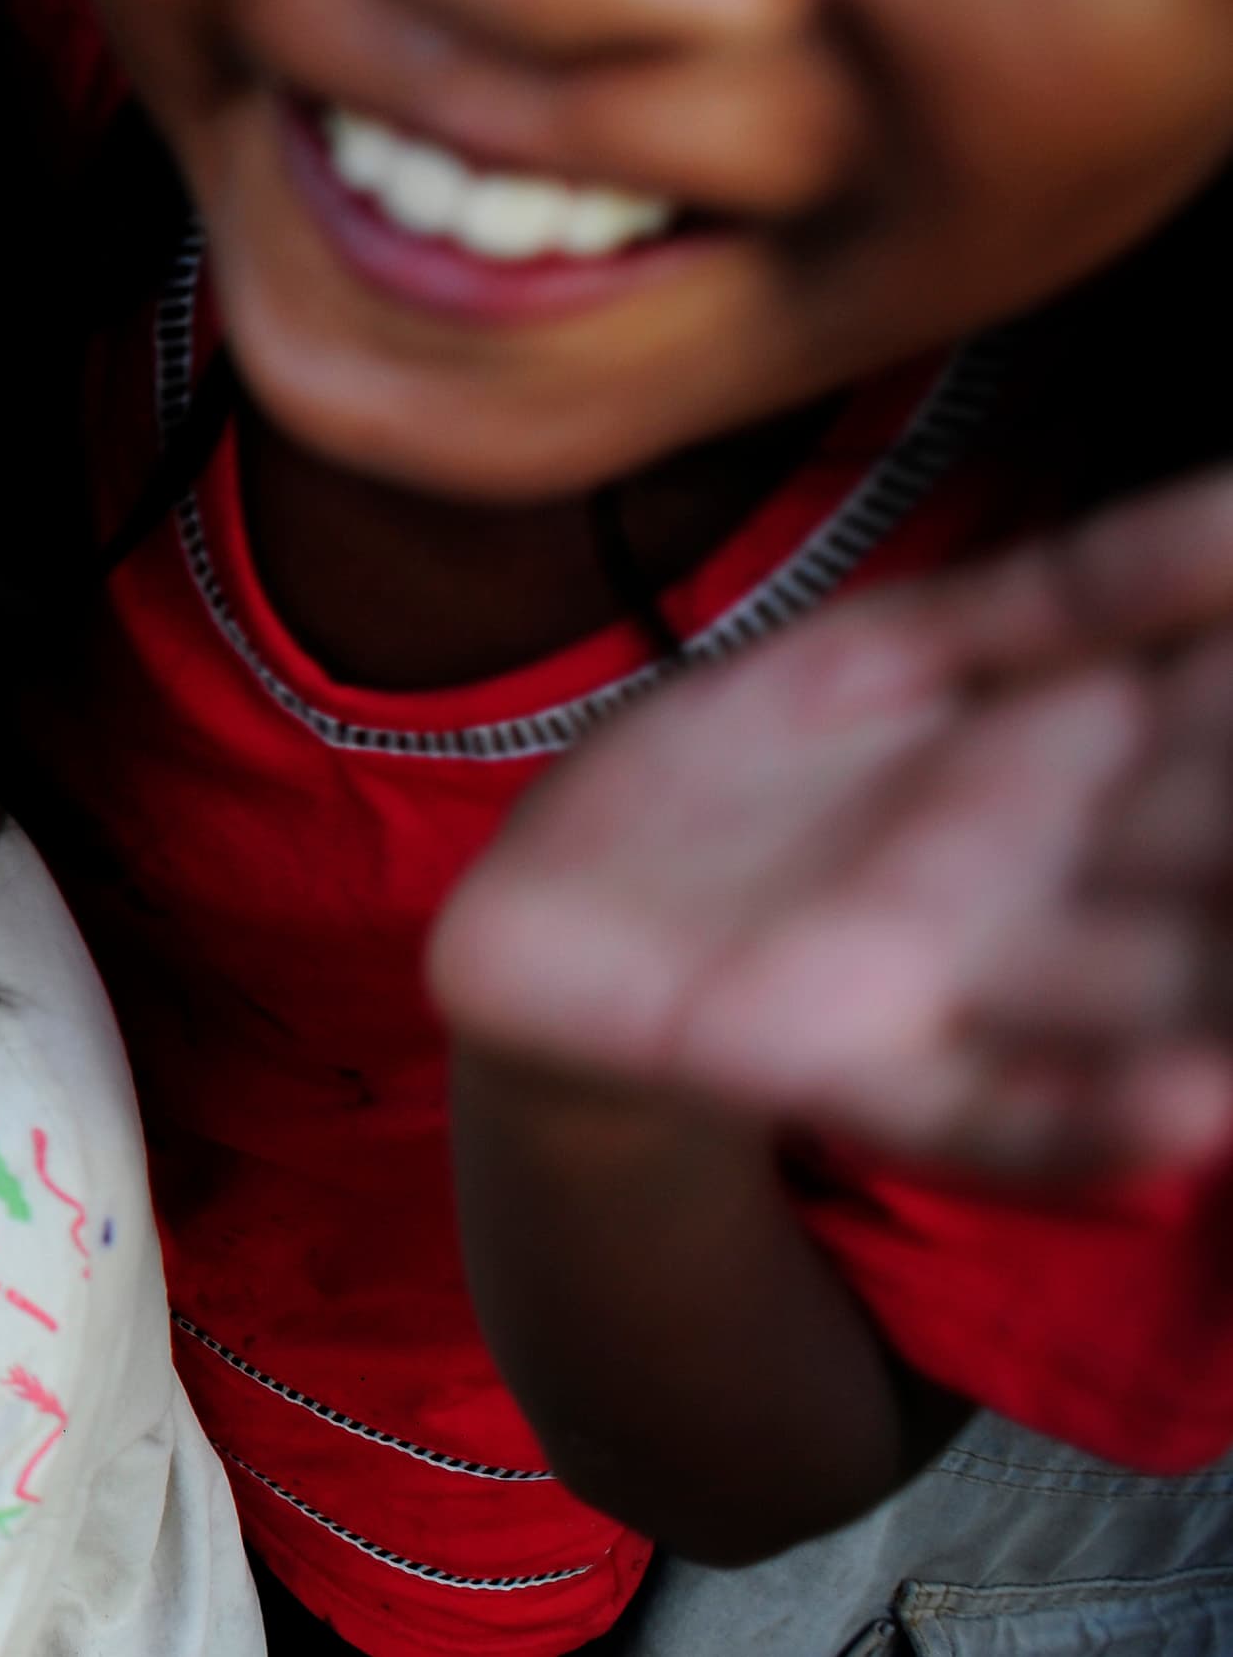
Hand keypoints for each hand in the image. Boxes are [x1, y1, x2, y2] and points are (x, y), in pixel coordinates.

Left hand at [429, 465, 1232, 1179]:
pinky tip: (1181, 1132)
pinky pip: (985, 1110)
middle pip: (1231, 873)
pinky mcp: (841, 1063)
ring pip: (1154, 1013)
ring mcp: (962, 987)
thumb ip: (1088, 588)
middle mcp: (1065, 892)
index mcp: (1093, 770)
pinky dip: (1082, 1126)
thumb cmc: (759, 778)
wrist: (555, 908)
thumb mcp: (915, 652)